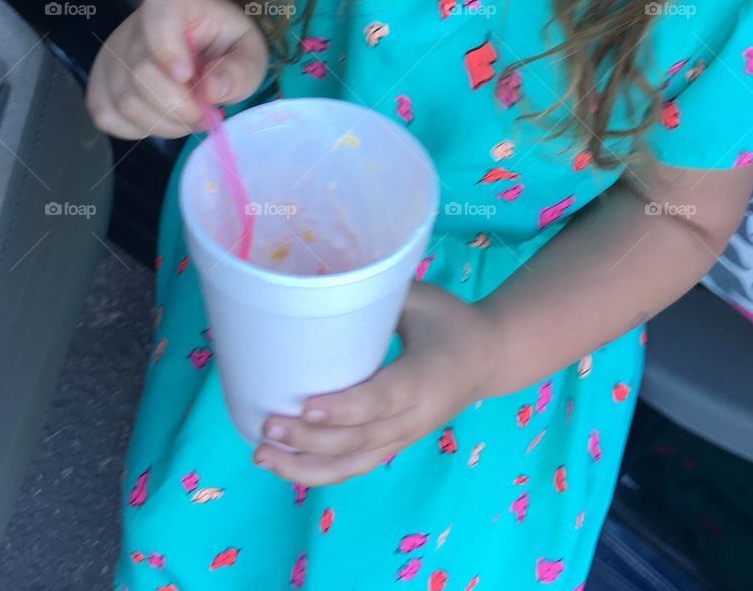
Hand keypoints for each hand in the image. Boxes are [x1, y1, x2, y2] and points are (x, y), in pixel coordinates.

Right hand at [85, 0, 268, 139]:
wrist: (197, 40)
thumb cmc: (223, 43)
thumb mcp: (248, 50)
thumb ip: (241, 69)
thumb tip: (214, 91)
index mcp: (172, 4)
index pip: (158, 18)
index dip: (169, 50)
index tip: (189, 76)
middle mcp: (133, 26)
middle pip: (140, 74)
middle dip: (178, 106)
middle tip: (205, 114)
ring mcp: (110, 55)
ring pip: (124, 102)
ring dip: (163, 123)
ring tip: (189, 117)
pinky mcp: (99, 83)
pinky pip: (108, 116)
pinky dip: (138, 129)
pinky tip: (162, 119)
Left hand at [252, 281, 491, 485]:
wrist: (490, 358)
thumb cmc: (450, 320)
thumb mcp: (422, 298)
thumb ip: (380, 293)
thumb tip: (323, 280)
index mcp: (426, 376)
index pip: (382, 399)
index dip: (345, 408)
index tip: (306, 405)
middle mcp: (416, 416)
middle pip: (361, 440)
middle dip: (311, 440)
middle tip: (268, 426)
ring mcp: (405, 437)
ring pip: (355, 465)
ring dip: (307, 466)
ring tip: (262, 456)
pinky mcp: (395, 445)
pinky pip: (357, 467)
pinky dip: (320, 472)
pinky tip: (285, 465)